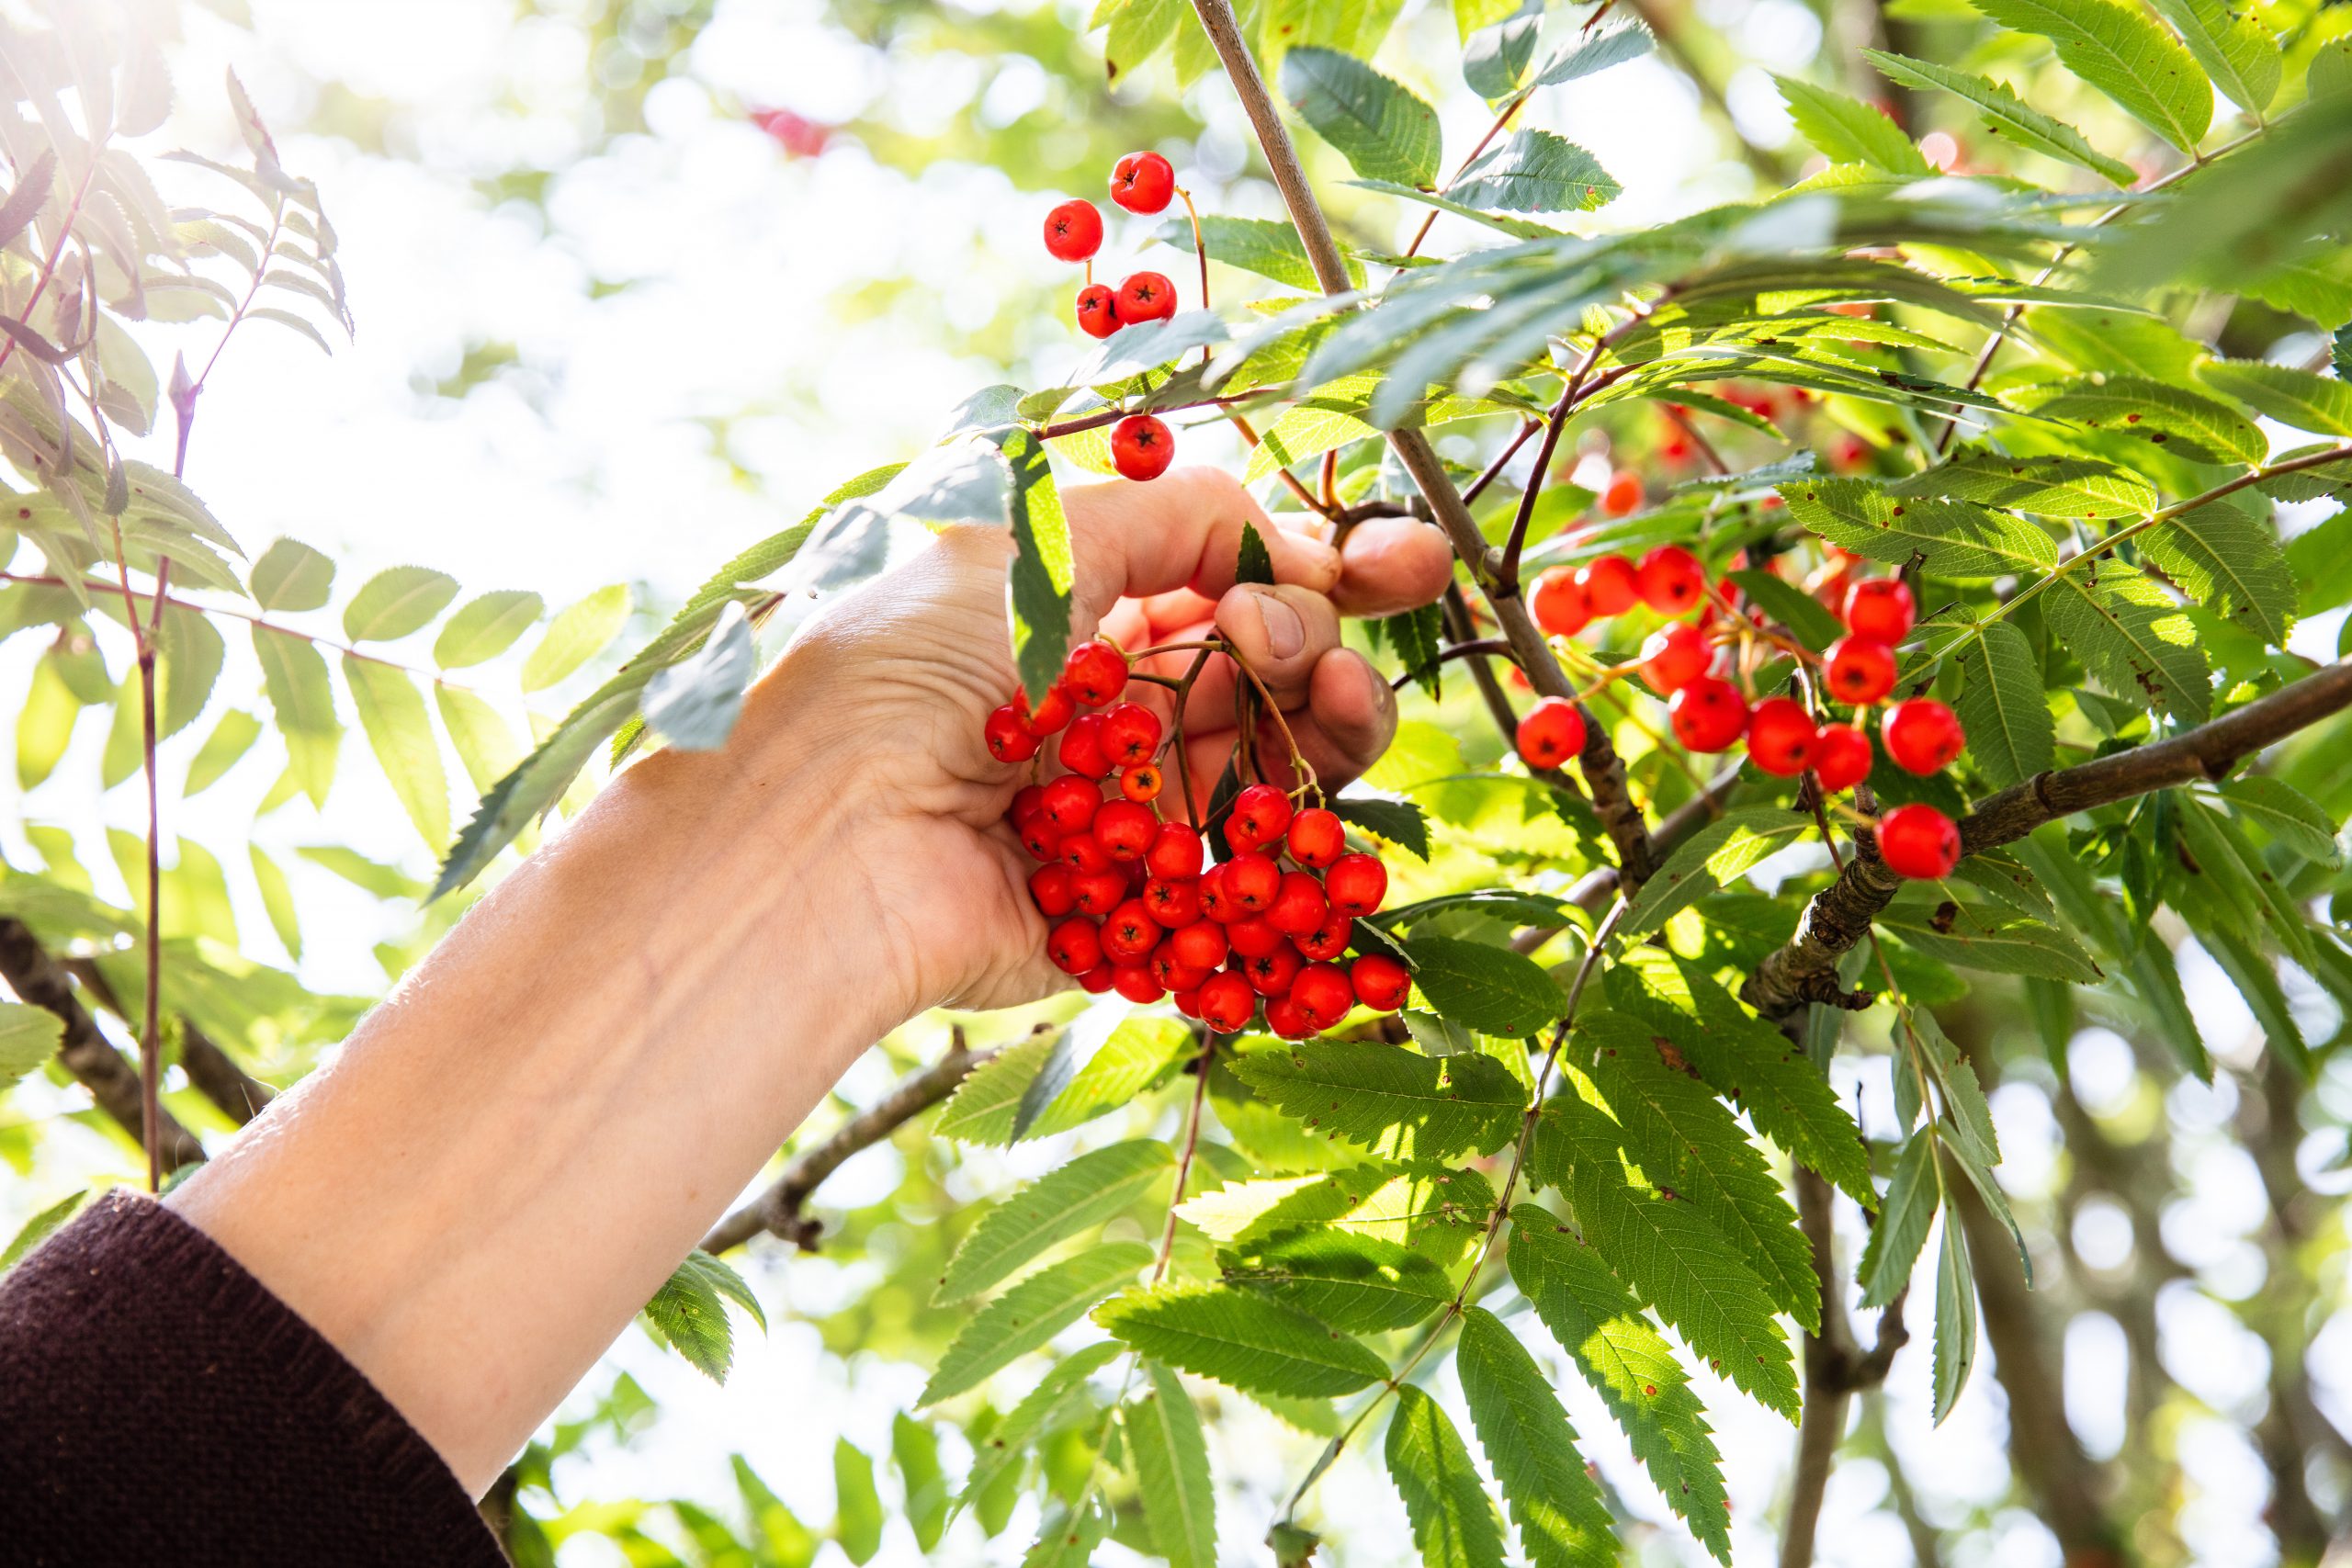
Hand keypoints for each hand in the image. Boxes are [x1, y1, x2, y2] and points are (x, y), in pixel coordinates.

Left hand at [768, 465, 1453, 1020]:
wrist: (834, 833)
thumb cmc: (912, 664)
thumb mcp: (1040, 535)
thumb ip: (1180, 515)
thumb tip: (1292, 547)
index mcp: (1083, 613)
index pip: (1234, 581)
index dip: (1331, 570)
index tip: (1414, 562)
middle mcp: (1112, 709)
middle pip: (1273, 675)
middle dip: (1322, 644)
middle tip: (1295, 645)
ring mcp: (1133, 814)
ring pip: (1281, 770)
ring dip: (1330, 727)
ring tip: (1328, 703)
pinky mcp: (1145, 913)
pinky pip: (1254, 882)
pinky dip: (1303, 846)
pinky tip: (1307, 812)